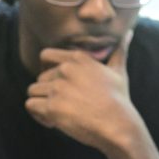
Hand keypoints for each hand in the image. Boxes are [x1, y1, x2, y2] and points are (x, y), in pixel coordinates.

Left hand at [25, 32, 158, 158]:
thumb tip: (128, 33)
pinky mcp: (51, 106)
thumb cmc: (119, 100)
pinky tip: (54, 122)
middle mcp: (65, 70)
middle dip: (47, 92)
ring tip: (59, 114)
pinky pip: (30, 105)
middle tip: (65, 105)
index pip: (45, 56)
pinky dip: (38, 115)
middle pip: (39, 78)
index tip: (59, 85)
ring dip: (42, 103)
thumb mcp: (119, 71)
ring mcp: (57, 88)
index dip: (47, 71)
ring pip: (33, 91)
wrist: (118, 125)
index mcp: (78, 58)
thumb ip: (119, 51)